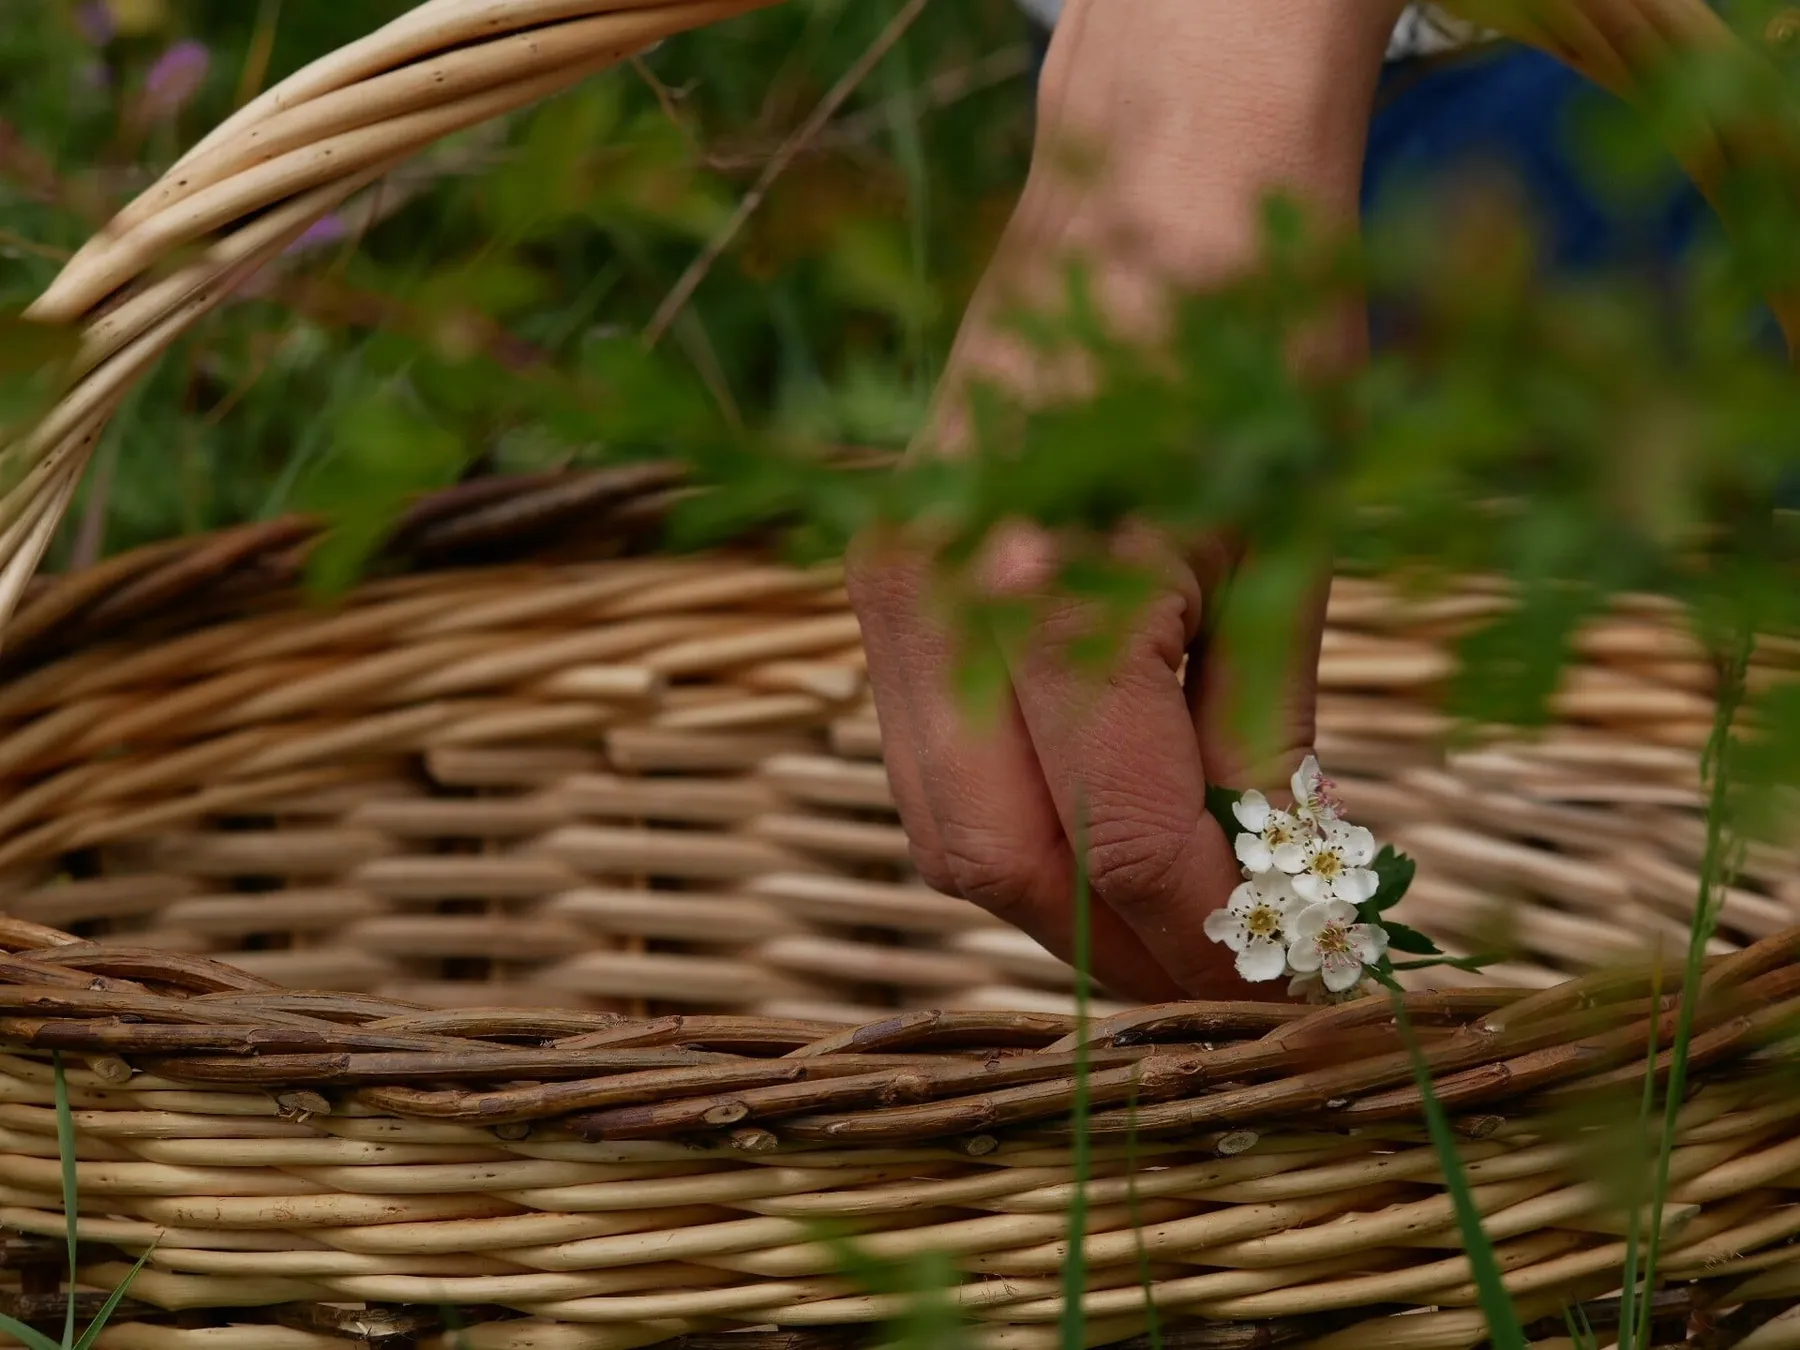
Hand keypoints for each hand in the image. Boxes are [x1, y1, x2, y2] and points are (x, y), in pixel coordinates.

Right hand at [845, 0, 1390, 1000]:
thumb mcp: (1293, 550)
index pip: (1125, 843)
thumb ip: (1267, 739)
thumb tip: (1273, 888)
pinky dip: (1012, 818)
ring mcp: (890, 591)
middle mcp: (937, 607)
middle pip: (995, 869)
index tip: (1286, 971)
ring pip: (940, 830)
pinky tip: (1095, 816)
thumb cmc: (1253, 340)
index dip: (1212, 935)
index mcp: (1053, 594)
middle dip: (1115, 949)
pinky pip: (927, 756)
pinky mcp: (885, 579)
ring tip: (1168, 910)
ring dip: (1053, 898)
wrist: (1148, 187)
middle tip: (1227, 970)